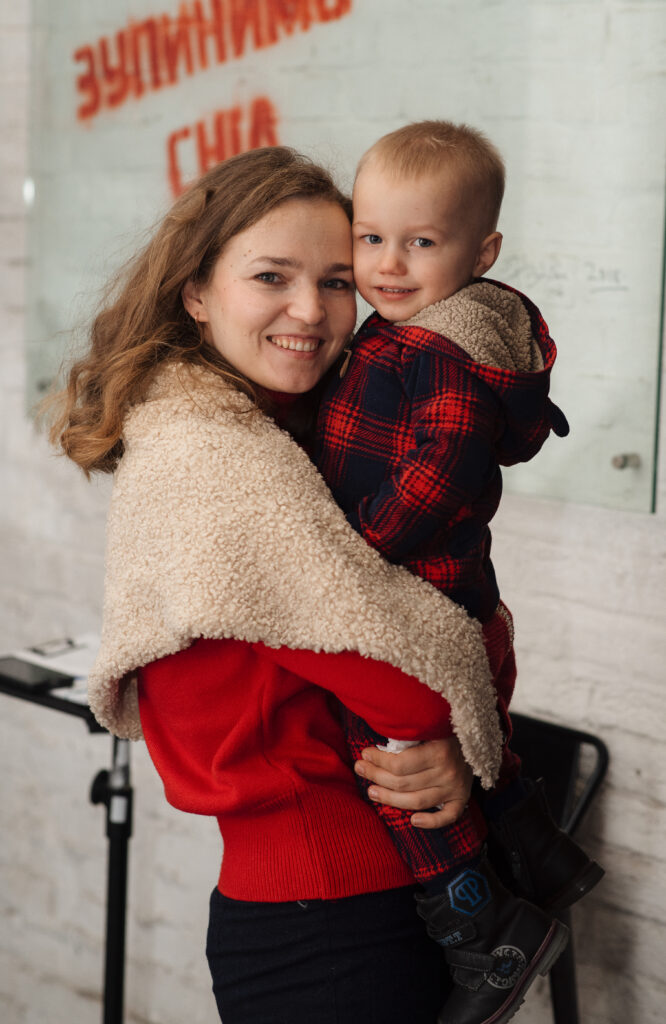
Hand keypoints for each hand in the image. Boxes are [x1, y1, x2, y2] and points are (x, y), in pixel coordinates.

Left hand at [354, 736, 472, 828]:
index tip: (364, 754)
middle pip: (403, 783)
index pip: (400, 764)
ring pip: (416, 801)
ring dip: (390, 799)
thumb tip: (374, 744)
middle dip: (377, 777)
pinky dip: (430, 822)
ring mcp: (455, 788)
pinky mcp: (462, 799)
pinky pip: (446, 817)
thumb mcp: (427, 725)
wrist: (476, 737)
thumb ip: (406, 735)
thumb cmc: (444, 728)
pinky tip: (413, 821)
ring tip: (371, 792)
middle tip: (361, 770)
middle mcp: (448, 772)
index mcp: (438, 751)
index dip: (378, 761)